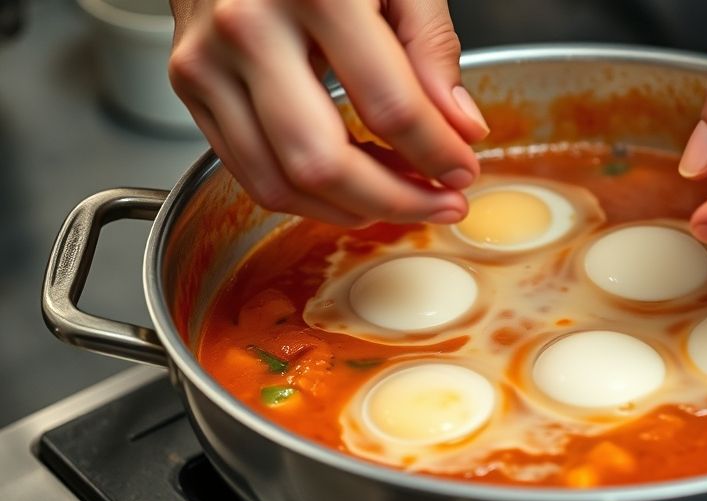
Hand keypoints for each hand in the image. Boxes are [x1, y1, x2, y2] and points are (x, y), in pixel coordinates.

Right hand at [167, 0, 489, 227]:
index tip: (463, 172)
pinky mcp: (188, 84)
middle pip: (324, 162)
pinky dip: (306, 197)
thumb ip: (432, 47)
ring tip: (398, 198)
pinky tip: (351, 187)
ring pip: (281, 183)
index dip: (437, 154)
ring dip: (351, 210)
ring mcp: (208, 61)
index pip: (390, 106)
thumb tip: (461, 130)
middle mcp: (250, 28)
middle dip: (395, 201)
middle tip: (440, 204)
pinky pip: (249, 172)